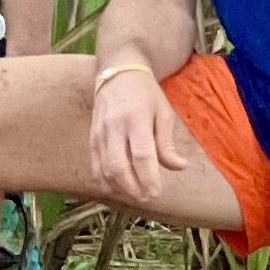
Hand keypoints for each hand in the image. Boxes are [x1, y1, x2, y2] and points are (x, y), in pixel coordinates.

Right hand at [87, 64, 193, 206]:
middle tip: (146, 197)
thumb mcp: (163, 112)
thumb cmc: (146, 94)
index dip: (148, 177)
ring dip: (119, 187)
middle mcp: (114, 127)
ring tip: (135, 194)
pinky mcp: (91, 138)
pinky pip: (94, 165)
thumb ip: (167, 143)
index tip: (156, 192)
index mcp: (136, 119)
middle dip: (133, 187)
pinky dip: (104, 181)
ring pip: (104, 169)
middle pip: (119, 166)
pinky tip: (117, 188)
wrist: (118, 73)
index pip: (141, 155)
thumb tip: (179, 167)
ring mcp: (99, 133)